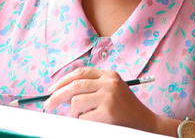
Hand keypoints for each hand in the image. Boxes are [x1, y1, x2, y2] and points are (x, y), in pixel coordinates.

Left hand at [43, 68, 157, 132]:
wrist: (146, 123)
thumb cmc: (126, 109)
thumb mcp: (112, 91)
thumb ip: (93, 87)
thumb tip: (62, 93)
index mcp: (110, 75)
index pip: (81, 72)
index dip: (63, 80)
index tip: (51, 89)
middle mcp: (110, 83)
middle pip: (74, 86)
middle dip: (56, 97)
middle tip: (48, 106)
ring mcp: (109, 97)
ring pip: (76, 103)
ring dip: (75, 114)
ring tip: (87, 118)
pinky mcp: (107, 112)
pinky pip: (82, 118)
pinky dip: (83, 122)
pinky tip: (96, 122)